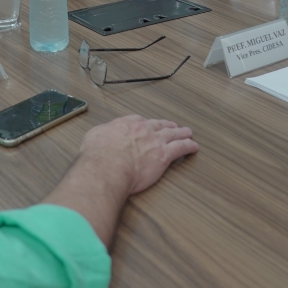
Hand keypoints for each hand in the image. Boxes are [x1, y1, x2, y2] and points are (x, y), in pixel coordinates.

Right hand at [80, 115, 197, 195]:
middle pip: (159, 125)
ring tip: (187, 133)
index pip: (139, 121)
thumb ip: (101, 135)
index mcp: (126, 124)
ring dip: (181, 133)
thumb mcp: (93, 137)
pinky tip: (193, 146)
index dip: (145, 124)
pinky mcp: (164, 155)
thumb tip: (99, 139)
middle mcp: (143, 130)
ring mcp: (155, 141)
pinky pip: (181, 148)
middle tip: (172, 126)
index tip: (147, 125)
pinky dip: (188, 146)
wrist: (107, 166)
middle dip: (166, 125)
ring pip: (173, 134)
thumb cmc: (98, 155)